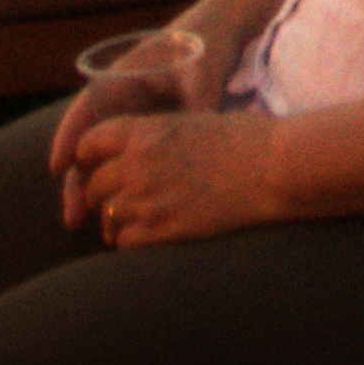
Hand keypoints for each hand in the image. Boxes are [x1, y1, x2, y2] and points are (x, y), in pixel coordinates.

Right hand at [44, 30, 221, 201]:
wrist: (222, 32)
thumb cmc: (205, 45)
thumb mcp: (200, 71)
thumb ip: (196, 103)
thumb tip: (196, 136)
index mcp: (124, 79)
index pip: (87, 109)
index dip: (69, 137)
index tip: (58, 167)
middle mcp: (121, 102)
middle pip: (90, 145)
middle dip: (78, 180)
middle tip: (72, 215)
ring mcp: (133, 119)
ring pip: (104, 159)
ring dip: (92, 188)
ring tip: (82, 223)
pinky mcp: (149, 135)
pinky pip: (125, 161)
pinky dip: (116, 184)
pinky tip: (114, 212)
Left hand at [62, 105, 278, 247]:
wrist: (274, 166)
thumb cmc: (244, 138)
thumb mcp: (191, 122)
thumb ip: (154, 137)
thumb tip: (133, 153)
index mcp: (145, 132)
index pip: (89, 143)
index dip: (89, 157)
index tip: (96, 166)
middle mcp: (138, 165)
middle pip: (93, 186)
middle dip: (102, 194)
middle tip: (116, 200)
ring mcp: (148, 200)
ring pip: (106, 217)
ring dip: (115, 221)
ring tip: (134, 221)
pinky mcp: (163, 230)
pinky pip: (124, 242)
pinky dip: (130, 241)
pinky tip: (147, 235)